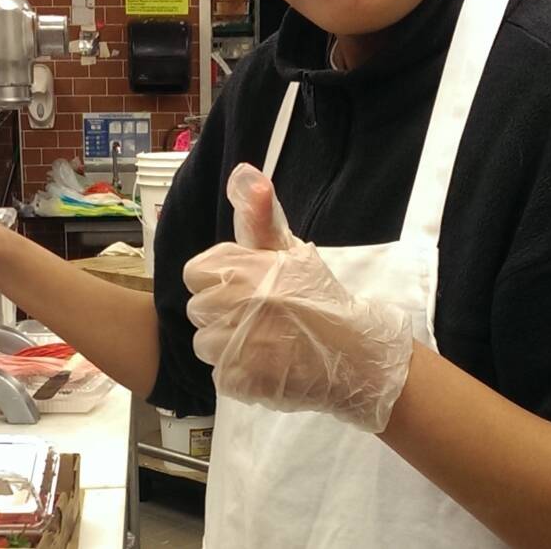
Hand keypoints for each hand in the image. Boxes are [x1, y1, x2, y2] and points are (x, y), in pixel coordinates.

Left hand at [184, 164, 412, 433]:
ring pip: (204, 343)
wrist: (355, 354)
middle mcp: (234, 302)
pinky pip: (219, 373)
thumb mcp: (291, 252)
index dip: (215, 281)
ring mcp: (235, 343)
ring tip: (261, 342)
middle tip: (256, 316)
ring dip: (227, 345)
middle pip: (198, 309)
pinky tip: (265, 365)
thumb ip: (261, 217)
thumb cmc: (321, 298)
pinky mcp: (239, 378)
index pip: (195, 273)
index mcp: (243, 268)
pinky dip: (238, 372)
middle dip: (221, 313)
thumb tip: (243, 172)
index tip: (238, 288)